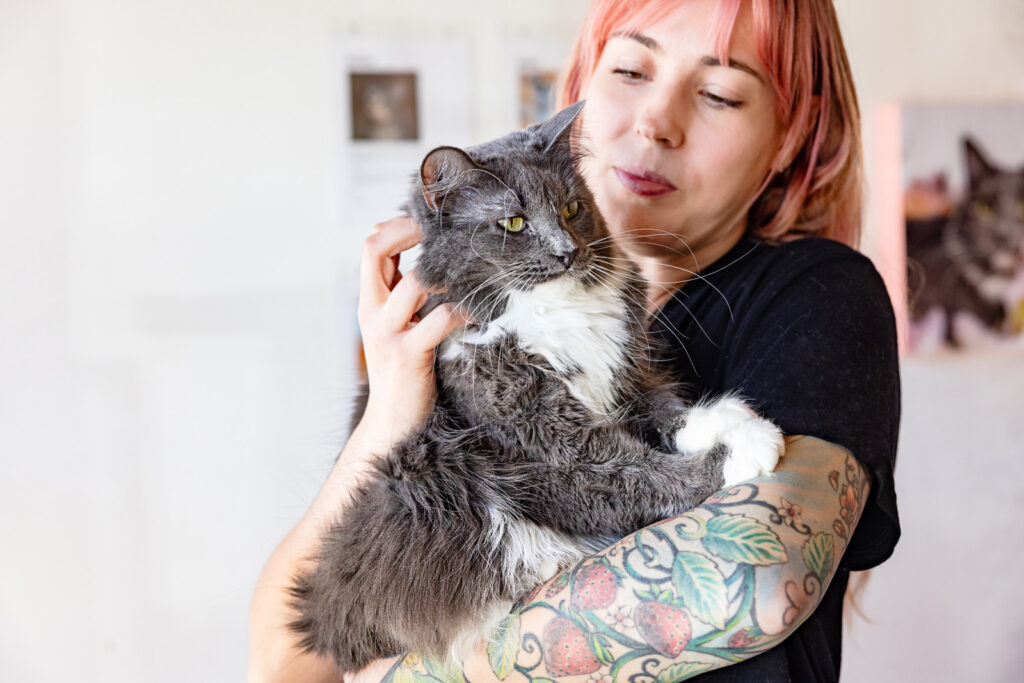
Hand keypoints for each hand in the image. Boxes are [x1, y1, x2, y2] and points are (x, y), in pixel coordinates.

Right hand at [352, 216, 468, 454]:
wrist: (390, 424)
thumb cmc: (403, 373)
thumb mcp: (396, 327)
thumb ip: (404, 296)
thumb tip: (428, 259)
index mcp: (369, 302)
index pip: (370, 245)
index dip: (398, 225)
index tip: (430, 221)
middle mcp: (372, 312)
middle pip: (375, 249)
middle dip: (411, 230)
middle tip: (446, 230)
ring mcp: (387, 332)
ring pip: (413, 281)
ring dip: (446, 271)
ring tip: (470, 269)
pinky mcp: (408, 354)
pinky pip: (438, 319)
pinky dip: (462, 310)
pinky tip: (478, 311)